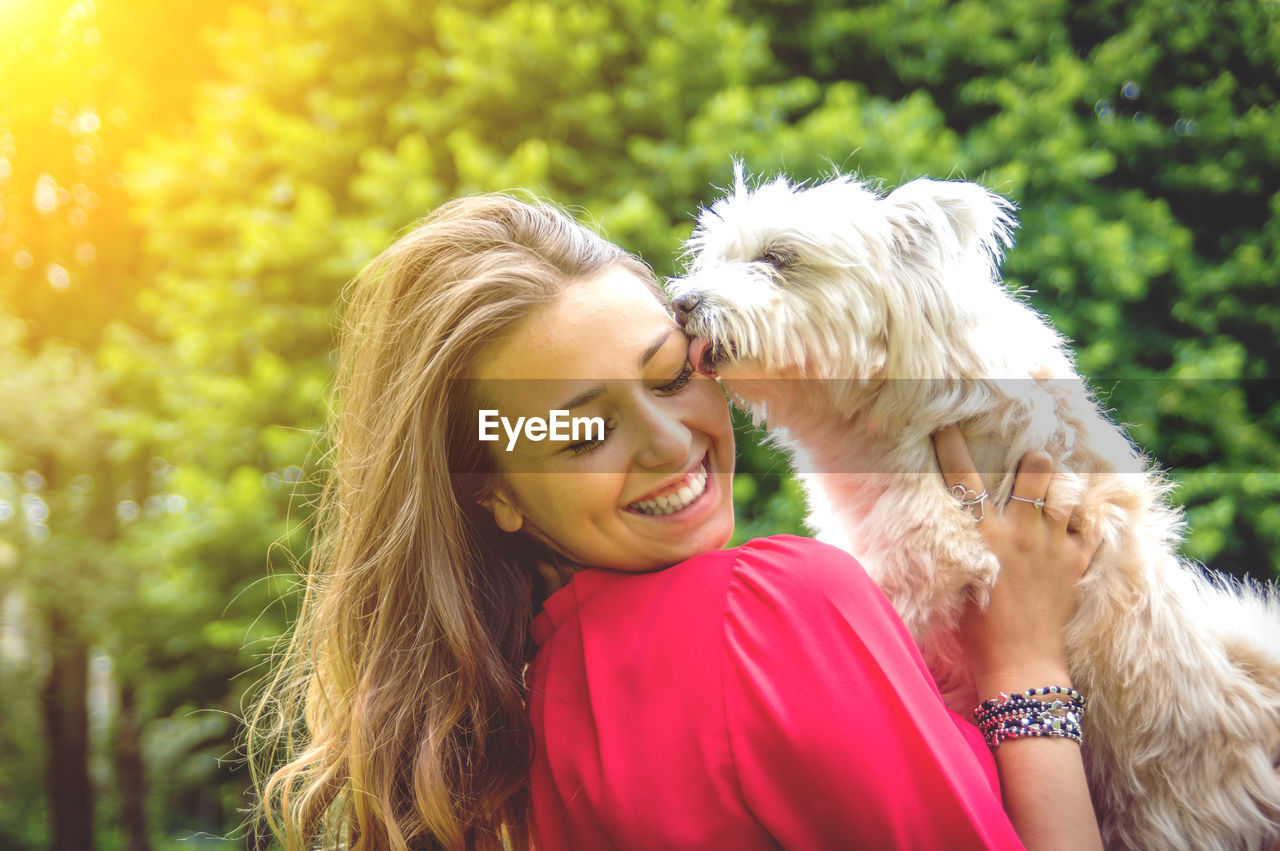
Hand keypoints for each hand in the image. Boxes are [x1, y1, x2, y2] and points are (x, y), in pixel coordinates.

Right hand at [932, 425, 1098, 696]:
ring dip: (1058, 485)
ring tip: (1054, 482)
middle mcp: (1020, 530)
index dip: (952, 445)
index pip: (963, 476)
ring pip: (1064, 493)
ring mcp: (1053, 544)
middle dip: (1032, 459)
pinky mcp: (1075, 563)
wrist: (1020, 665)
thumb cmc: (976, 631)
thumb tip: (948, 527)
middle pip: (1034, 470)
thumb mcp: (957, 580)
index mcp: (982, 534)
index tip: (946, 424)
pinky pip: (1085, 526)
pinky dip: (1079, 520)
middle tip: (1030, 457)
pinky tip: (1073, 520)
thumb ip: (958, 546)